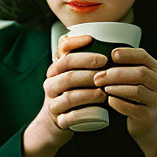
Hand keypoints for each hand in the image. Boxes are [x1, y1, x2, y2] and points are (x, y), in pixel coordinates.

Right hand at [25, 33, 107, 149]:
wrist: (56, 122)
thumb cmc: (72, 92)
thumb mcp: (72, 72)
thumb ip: (81, 55)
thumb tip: (102, 34)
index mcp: (56, 69)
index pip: (61, 51)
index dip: (76, 43)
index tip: (92, 39)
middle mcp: (52, 84)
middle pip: (68, 72)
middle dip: (87, 66)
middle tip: (105, 63)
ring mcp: (54, 103)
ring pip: (69, 96)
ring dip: (88, 92)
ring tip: (104, 90)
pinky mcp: (60, 121)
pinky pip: (70, 117)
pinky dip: (84, 113)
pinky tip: (97, 110)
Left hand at [93, 47, 156, 156]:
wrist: (145, 122)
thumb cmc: (133, 94)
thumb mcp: (133, 77)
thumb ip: (124, 65)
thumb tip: (99, 53)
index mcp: (156, 69)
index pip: (144, 56)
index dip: (128, 54)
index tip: (112, 54)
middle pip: (141, 73)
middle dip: (117, 74)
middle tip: (98, 76)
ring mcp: (156, 100)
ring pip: (137, 91)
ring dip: (117, 88)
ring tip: (102, 87)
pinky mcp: (148, 116)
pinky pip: (132, 108)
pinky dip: (118, 103)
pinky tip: (108, 100)